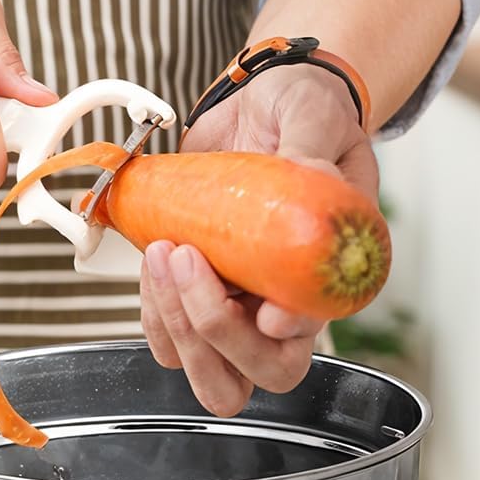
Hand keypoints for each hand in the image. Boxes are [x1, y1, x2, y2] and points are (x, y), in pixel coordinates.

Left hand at [140, 63, 379, 415]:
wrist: (257, 105)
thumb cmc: (301, 113)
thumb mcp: (315, 117)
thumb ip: (313, 150)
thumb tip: (311, 177)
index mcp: (327, 273)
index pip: (311, 333)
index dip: (285, 334)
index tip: (265, 312)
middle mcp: (281, 304)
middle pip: (258, 374)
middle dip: (213, 333)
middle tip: (188, 262)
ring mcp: (235, 306)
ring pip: (202, 365)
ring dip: (173, 319)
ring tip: (166, 249)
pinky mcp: (192, 294)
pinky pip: (166, 335)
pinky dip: (152, 307)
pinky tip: (155, 258)